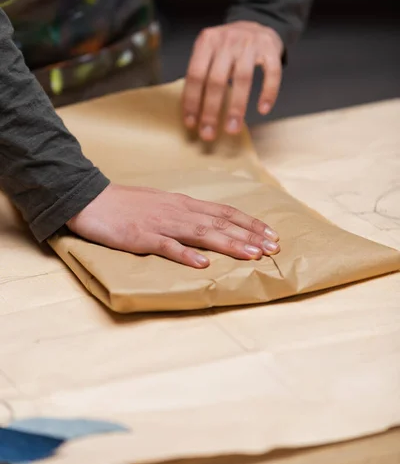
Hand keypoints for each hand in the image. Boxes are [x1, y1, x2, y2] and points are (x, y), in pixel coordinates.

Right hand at [67, 184, 279, 268]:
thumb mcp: (162, 204)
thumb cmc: (128, 204)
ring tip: (252, 255)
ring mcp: (161, 223)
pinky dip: (186, 254)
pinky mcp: (142, 236)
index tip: (271, 234)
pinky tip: (203, 263)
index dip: (249, 223)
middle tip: (274, 248)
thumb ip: (185, 214)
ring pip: (201, 233)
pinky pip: (167, 246)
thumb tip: (210, 226)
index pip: (224, 212)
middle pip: (220, 222)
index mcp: (184, 204)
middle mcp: (178, 211)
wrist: (92, 200)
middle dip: (250, 235)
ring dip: (229, 243)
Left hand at [182, 21, 283, 140]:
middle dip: (211, 110)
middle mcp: (227, 41)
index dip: (192, 101)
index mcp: (206, 42)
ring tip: (232, 128)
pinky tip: (263, 109)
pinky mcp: (271, 49)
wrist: (256, 23)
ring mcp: (250, 44)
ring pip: (242, 79)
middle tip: (209, 133)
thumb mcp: (208, 51)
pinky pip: (271, 73)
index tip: (191, 123)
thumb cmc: (227, 46)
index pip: (195, 75)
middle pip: (216, 80)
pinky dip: (268, 92)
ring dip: (237, 107)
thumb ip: (200, 72)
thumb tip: (192, 111)